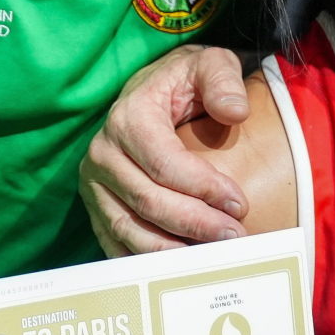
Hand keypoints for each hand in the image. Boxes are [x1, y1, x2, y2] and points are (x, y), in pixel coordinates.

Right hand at [80, 45, 250, 253]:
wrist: (151, 93)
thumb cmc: (184, 82)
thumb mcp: (209, 65)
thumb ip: (223, 80)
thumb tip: (235, 111)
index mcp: (128, 117)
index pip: (163, 162)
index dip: (201, 187)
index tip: (239, 204)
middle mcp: (103, 153)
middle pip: (148, 201)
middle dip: (194, 224)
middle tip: (235, 238)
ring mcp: (95, 185)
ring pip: (129, 228)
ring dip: (172, 251)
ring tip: (213, 259)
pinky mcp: (97, 207)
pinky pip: (117, 243)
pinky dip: (147, 261)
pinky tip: (181, 269)